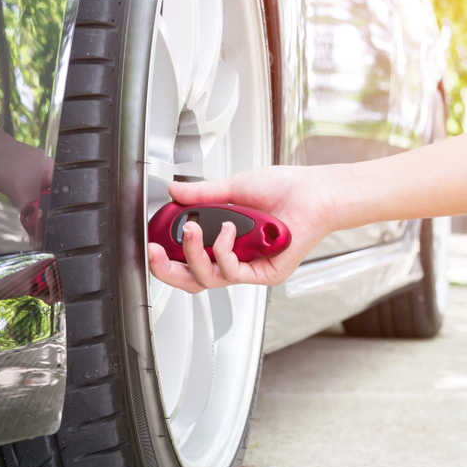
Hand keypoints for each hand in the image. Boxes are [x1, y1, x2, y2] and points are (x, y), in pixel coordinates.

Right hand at [148, 165, 341, 292]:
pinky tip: (228, 230)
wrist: (315, 192)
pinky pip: (234, 273)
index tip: (150, 242)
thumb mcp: (234, 187)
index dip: (165, 256)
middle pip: (192, 279)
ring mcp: (250, 268)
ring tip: (195, 229)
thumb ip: (203, 194)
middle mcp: (235, 258)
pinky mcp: (266, 274)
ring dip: (195, 254)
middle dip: (166, 270)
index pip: (187, 259)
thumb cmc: (285, 190)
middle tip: (154, 252)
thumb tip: (175, 191)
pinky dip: (224, 251)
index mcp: (224, 240)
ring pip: (209, 278)